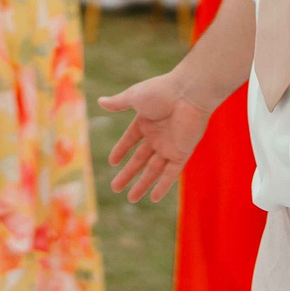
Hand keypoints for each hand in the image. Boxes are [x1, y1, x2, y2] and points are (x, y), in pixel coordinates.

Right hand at [98, 70, 216, 203]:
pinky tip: (153, 198)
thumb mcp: (134, 96)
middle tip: (115, 188)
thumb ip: (118, 103)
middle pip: (140, 160)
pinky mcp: (182, 153)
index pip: (130, 140)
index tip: (112, 162)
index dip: (121, 150)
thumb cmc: (161, 91)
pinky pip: (171, 173)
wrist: (189, 94)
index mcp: (145, 121)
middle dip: (127, 174)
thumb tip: (100, 101)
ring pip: (153, 170)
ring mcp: (169, 146)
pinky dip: (163, 186)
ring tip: (131, 198)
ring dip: (142, 184)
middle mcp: (157, 136)